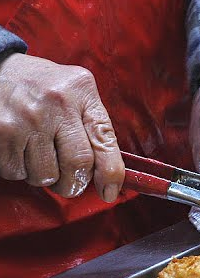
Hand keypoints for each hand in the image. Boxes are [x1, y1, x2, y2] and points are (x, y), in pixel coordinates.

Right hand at [0, 54, 122, 200]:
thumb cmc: (42, 86)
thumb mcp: (76, 92)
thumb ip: (95, 126)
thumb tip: (108, 176)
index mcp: (81, 92)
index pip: (105, 140)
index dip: (111, 173)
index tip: (109, 192)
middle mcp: (55, 103)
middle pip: (77, 165)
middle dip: (73, 183)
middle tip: (68, 180)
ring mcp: (26, 118)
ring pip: (44, 175)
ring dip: (43, 176)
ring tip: (38, 154)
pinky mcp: (1, 131)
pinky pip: (16, 171)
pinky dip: (19, 170)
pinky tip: (19, 149)